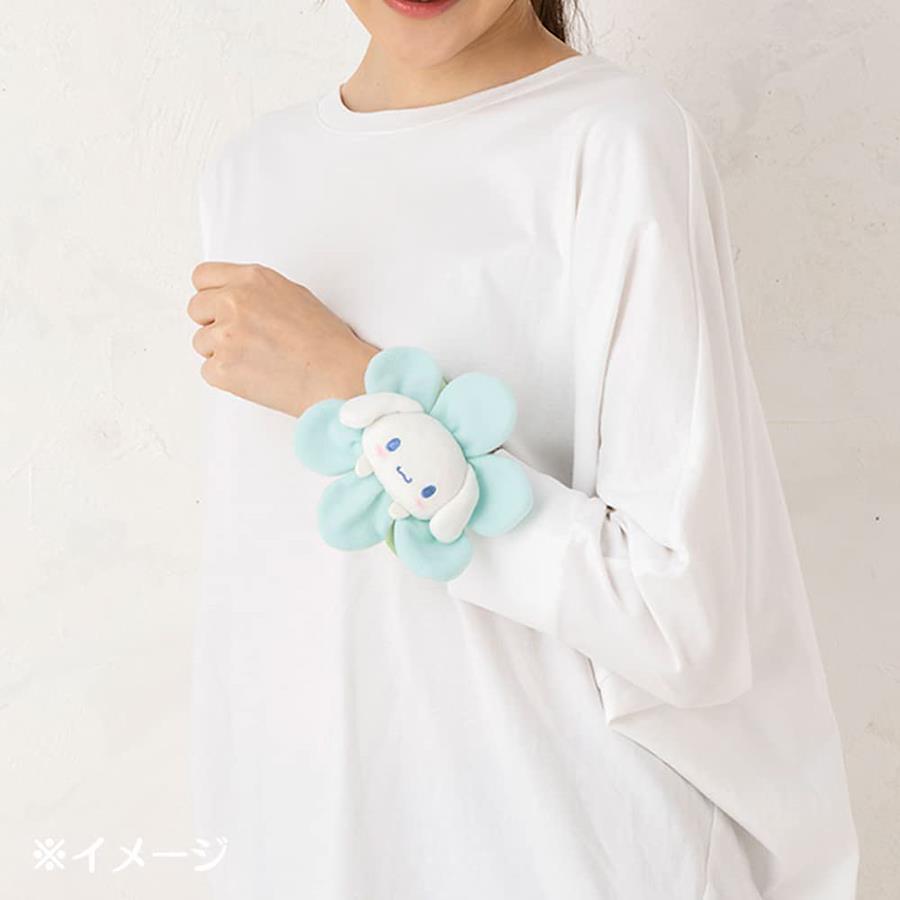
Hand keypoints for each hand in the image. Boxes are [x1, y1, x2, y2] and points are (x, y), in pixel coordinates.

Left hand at [187, 262, 378, 416]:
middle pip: (196, 308)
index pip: (203, 277)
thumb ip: (257, 292)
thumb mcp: (294, 296)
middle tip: (241, 339)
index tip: (217, 307)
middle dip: (213, 323)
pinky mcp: (222, 367)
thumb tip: (236, 297)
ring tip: (256, 360)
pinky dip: (227, 377)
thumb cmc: (326, 342)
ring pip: (200, 342)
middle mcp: (235, 301)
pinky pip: (208, 371)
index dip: (210, 294)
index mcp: (252, 279)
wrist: (337, 375)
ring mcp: (225, 334)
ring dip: (221, 352)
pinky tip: (255, 375)